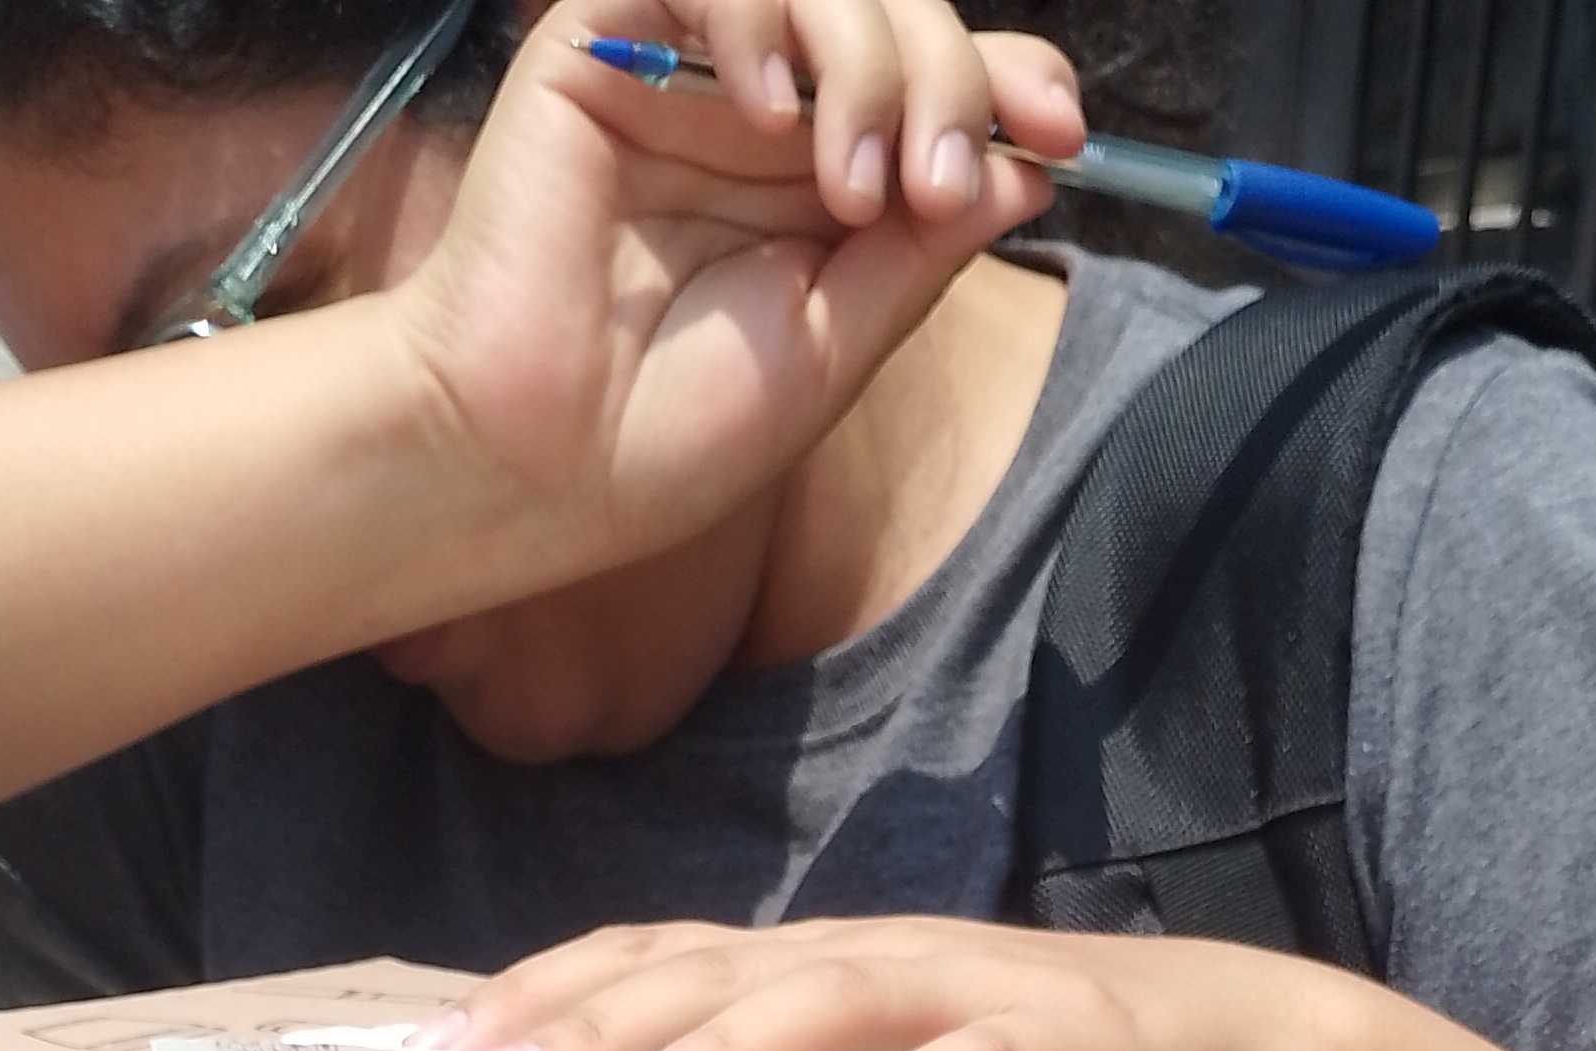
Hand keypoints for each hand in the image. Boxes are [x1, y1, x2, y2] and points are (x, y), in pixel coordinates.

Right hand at [393, 8, 1081, 587]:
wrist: (532, 461)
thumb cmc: (667, 433)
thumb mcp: (836, 346)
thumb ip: (924, 250)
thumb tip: (1029, 164)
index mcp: (825, 182)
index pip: (941, 81)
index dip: (1011, 83)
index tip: (1063, 135)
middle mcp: (768, 112)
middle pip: (901, 14)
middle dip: (949, 81)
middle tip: (932, 186)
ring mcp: (693, 69)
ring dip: (868, 59)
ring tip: (847, 184)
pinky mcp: (607, 35)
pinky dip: (758, 13)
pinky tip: (760, 108)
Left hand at [420, 912, 1369, 1050]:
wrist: (1253, 1046)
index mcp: (827, 972)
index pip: (660, 955)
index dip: (549, 993)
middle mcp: (885, 961)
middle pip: (716, 966)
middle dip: (595, 1021)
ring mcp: (982, 994)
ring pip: (834, 998)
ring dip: (723, 1050)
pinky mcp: (1084, 1049)